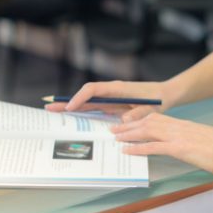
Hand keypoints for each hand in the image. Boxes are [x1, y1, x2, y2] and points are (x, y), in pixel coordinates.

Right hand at [46, 80, 163, 120]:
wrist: (164, 94)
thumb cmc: (157, 99)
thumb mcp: (151, 108)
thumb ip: (138, 115)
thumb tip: (124, 123)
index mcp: (117, 89)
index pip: (93, 90)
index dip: (80, 98)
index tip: (70, 107)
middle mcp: (110, 92)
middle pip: (84, 96)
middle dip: (67, 102)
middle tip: (48, 106)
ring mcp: (109, 98)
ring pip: (86, 103)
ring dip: (70, 108)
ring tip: (53, 113)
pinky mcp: (111, 105)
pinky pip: (93, 108)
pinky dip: (81, 113)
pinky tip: (71, 119)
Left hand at [112, 113, 212, 176]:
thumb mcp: (202, 140)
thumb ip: (189, 140)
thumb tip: (181, 146)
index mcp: (182, 124)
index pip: (155, 118)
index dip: (139, 119)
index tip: (127, 122)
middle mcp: (177, 127)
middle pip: (147, 122)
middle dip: (128, 125)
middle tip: (113, 128)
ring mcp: (177, 136)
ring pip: (146, 131)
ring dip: (128, 134)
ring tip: (115, 138)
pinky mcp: (178, 148)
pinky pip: (153, 147)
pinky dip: (138, 148)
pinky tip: (127, 150)